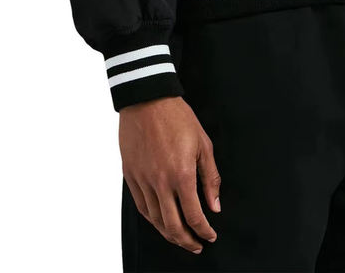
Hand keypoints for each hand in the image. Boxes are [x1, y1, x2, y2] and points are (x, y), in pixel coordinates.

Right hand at [119, 96, 221, 253]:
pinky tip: (160, 221)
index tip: (210, 236)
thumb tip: (214, 206)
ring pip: (155, 220)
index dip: (204, 231)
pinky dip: (152, 220)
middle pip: (173, 226)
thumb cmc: (178, 118)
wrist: (147, 99)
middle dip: (187, 240)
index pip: (194, 215)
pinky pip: (141, 206)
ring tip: (180, 237)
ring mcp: (143, 180)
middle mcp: (161, 182)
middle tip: (196, 245)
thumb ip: (210, 178)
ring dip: (169, 234)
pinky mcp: (130, 175)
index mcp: (182, 174)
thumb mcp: (203, 144)